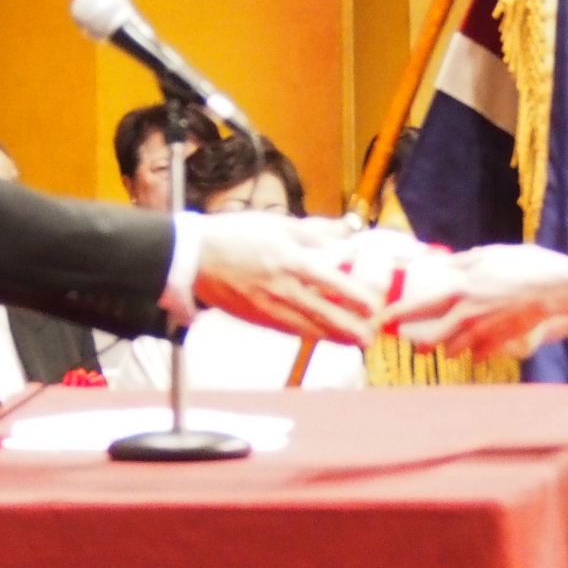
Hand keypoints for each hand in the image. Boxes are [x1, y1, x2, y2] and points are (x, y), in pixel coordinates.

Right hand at [192, 214, 380, 342]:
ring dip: (333, 338)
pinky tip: (320, 337)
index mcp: (290, 261)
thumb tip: (345, 235)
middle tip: (369, 338)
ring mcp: (269, 307)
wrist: (194, 257)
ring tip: (353, 343)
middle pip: (323, 314)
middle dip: (349, 329)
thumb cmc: (236, 234)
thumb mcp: (278, 224)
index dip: (354, 297)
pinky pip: (287, 330)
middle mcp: (283, 288)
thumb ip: (315, 232)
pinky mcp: (257, 318)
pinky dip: (308, 335)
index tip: (373, 306)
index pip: (331, 283)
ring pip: (307, 328)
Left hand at [382, 245, 567, 360]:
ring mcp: (486, 331)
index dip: (398, 313)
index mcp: (462, 289)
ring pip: (456, 349)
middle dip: (422, 343)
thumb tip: (441, 263)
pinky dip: (477, 354)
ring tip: (446, 348)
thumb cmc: (527, 265)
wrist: (560, 290)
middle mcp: (468, 314)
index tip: (382, 319)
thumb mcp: (491, 254)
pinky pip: (482, 355)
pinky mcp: (503, 343)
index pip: (420, 304)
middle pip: (434, 336)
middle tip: (415, 346)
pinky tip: (478, 352)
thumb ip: (463, 262)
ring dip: (449, 349)